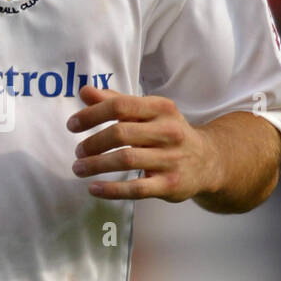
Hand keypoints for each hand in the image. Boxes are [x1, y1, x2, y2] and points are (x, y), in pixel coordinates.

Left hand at [66, 86, 219, 201]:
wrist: (208, 161)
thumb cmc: (168, 133)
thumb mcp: (148, 112)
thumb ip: (116, 101)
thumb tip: (84, 91)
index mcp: (161, 108)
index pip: (120, 106)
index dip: (91, 115)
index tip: (72, 125)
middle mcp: (169, 131)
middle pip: (120, 133)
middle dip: (92, 143)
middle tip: (77, 152)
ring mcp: (171, 159)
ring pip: (126, 160)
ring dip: (96, 165)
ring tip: (79, 169)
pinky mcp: (170, 184)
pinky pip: (136, 188)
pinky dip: (111, 190)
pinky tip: (94, 188)